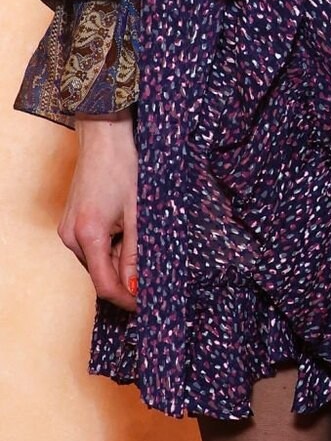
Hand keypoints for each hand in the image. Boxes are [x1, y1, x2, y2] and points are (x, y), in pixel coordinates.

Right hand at [59, 112, 138, 313]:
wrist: (104, 136)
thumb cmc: (124, 167)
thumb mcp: (138, 213)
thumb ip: (136, 253)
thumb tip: (137, 287)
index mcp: (87, 235)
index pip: (105, 285)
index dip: (127, 299)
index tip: (147, 304)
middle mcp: (70, 237)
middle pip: (100, 274)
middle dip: (126, 277)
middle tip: (154, 267)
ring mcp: (67, 229)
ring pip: (97, 260)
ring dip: (119, 259)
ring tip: (141, 235)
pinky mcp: (70, 222)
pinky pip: (91, 246)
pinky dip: (110, 246)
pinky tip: (126, 227)